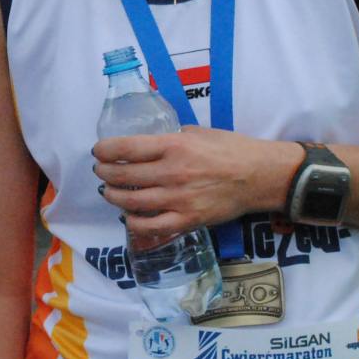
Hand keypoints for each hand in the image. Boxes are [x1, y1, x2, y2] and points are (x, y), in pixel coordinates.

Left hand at [93, 128, 296, 241]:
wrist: (259, 176)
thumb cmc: (231, 149)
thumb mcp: (197, 132)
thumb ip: (170, 138)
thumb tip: (148, 143)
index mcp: (174, 146)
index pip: (126, 148)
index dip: (105, 150)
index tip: (98, 151)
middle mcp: (173, 173)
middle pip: (124, 175)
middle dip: (105, 173)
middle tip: (101, 171)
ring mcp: (179, 199)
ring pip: (132, 202)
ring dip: (113, 196)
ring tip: (108, 191)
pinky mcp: (188, 220)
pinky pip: (151, 226)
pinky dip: (134, 222)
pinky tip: (128, 216)